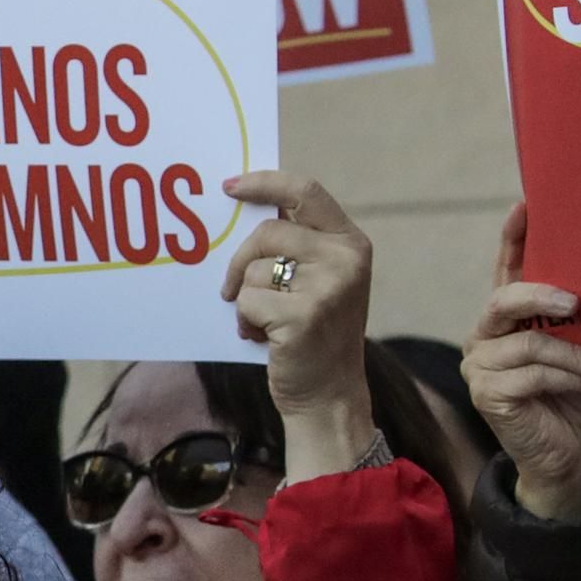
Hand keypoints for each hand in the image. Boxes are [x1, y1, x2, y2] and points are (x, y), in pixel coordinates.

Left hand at [217, 170, 376, 480]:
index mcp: (351, 242)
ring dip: (245, 300)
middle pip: (267, 233)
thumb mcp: (319, 281)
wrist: (329, 396)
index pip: (304, 191)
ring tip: (265, 324)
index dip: (263, 183)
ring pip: (253, 270)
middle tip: (230, 288)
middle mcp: (346, 259)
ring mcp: (328, 287)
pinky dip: (245, 322)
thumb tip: (245, 207)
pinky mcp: (304, 315)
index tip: (229, 187)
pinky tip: (265, 339)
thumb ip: (297, 246)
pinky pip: (247, 301)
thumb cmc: (314, 335)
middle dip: (239, 261)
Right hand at [465, 203, 580, 522]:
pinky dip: (569, 378)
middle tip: (577, 303)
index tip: (527, 205)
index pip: (506, 272)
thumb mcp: (578, 351)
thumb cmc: (574, 398)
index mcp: (505, 320)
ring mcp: (480, 366)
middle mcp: (484, 337)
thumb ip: (574, 323)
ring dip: (576, 356)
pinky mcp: (487, 395)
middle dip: (542, 296)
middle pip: (504, 300)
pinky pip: (532, 375)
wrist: (565, 457)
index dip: (514, 239)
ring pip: (530, 344)